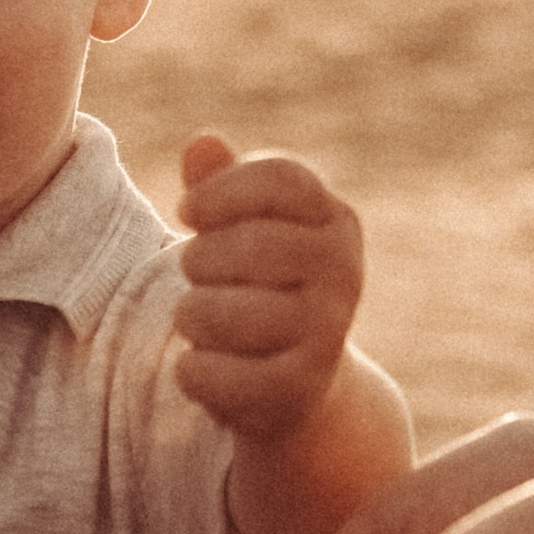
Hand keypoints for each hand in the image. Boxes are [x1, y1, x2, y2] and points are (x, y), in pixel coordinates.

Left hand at [173, 134, 362, 446]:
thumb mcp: (245, 231)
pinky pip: (213, 373)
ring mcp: (327, 333)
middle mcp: (345, 273)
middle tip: (195, 274)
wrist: (298, 390)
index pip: (282, 179)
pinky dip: (192, 371)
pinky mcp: (298, 389)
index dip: (221, 190)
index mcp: (337, 221)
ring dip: (191, 316)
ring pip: (221, 313)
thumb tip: (202, 144)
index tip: (189, 210)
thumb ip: (220, 187)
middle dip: (198, 260)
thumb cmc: (261, 290)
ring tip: (199, 321)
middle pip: (246, 245)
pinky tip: (202, 367)